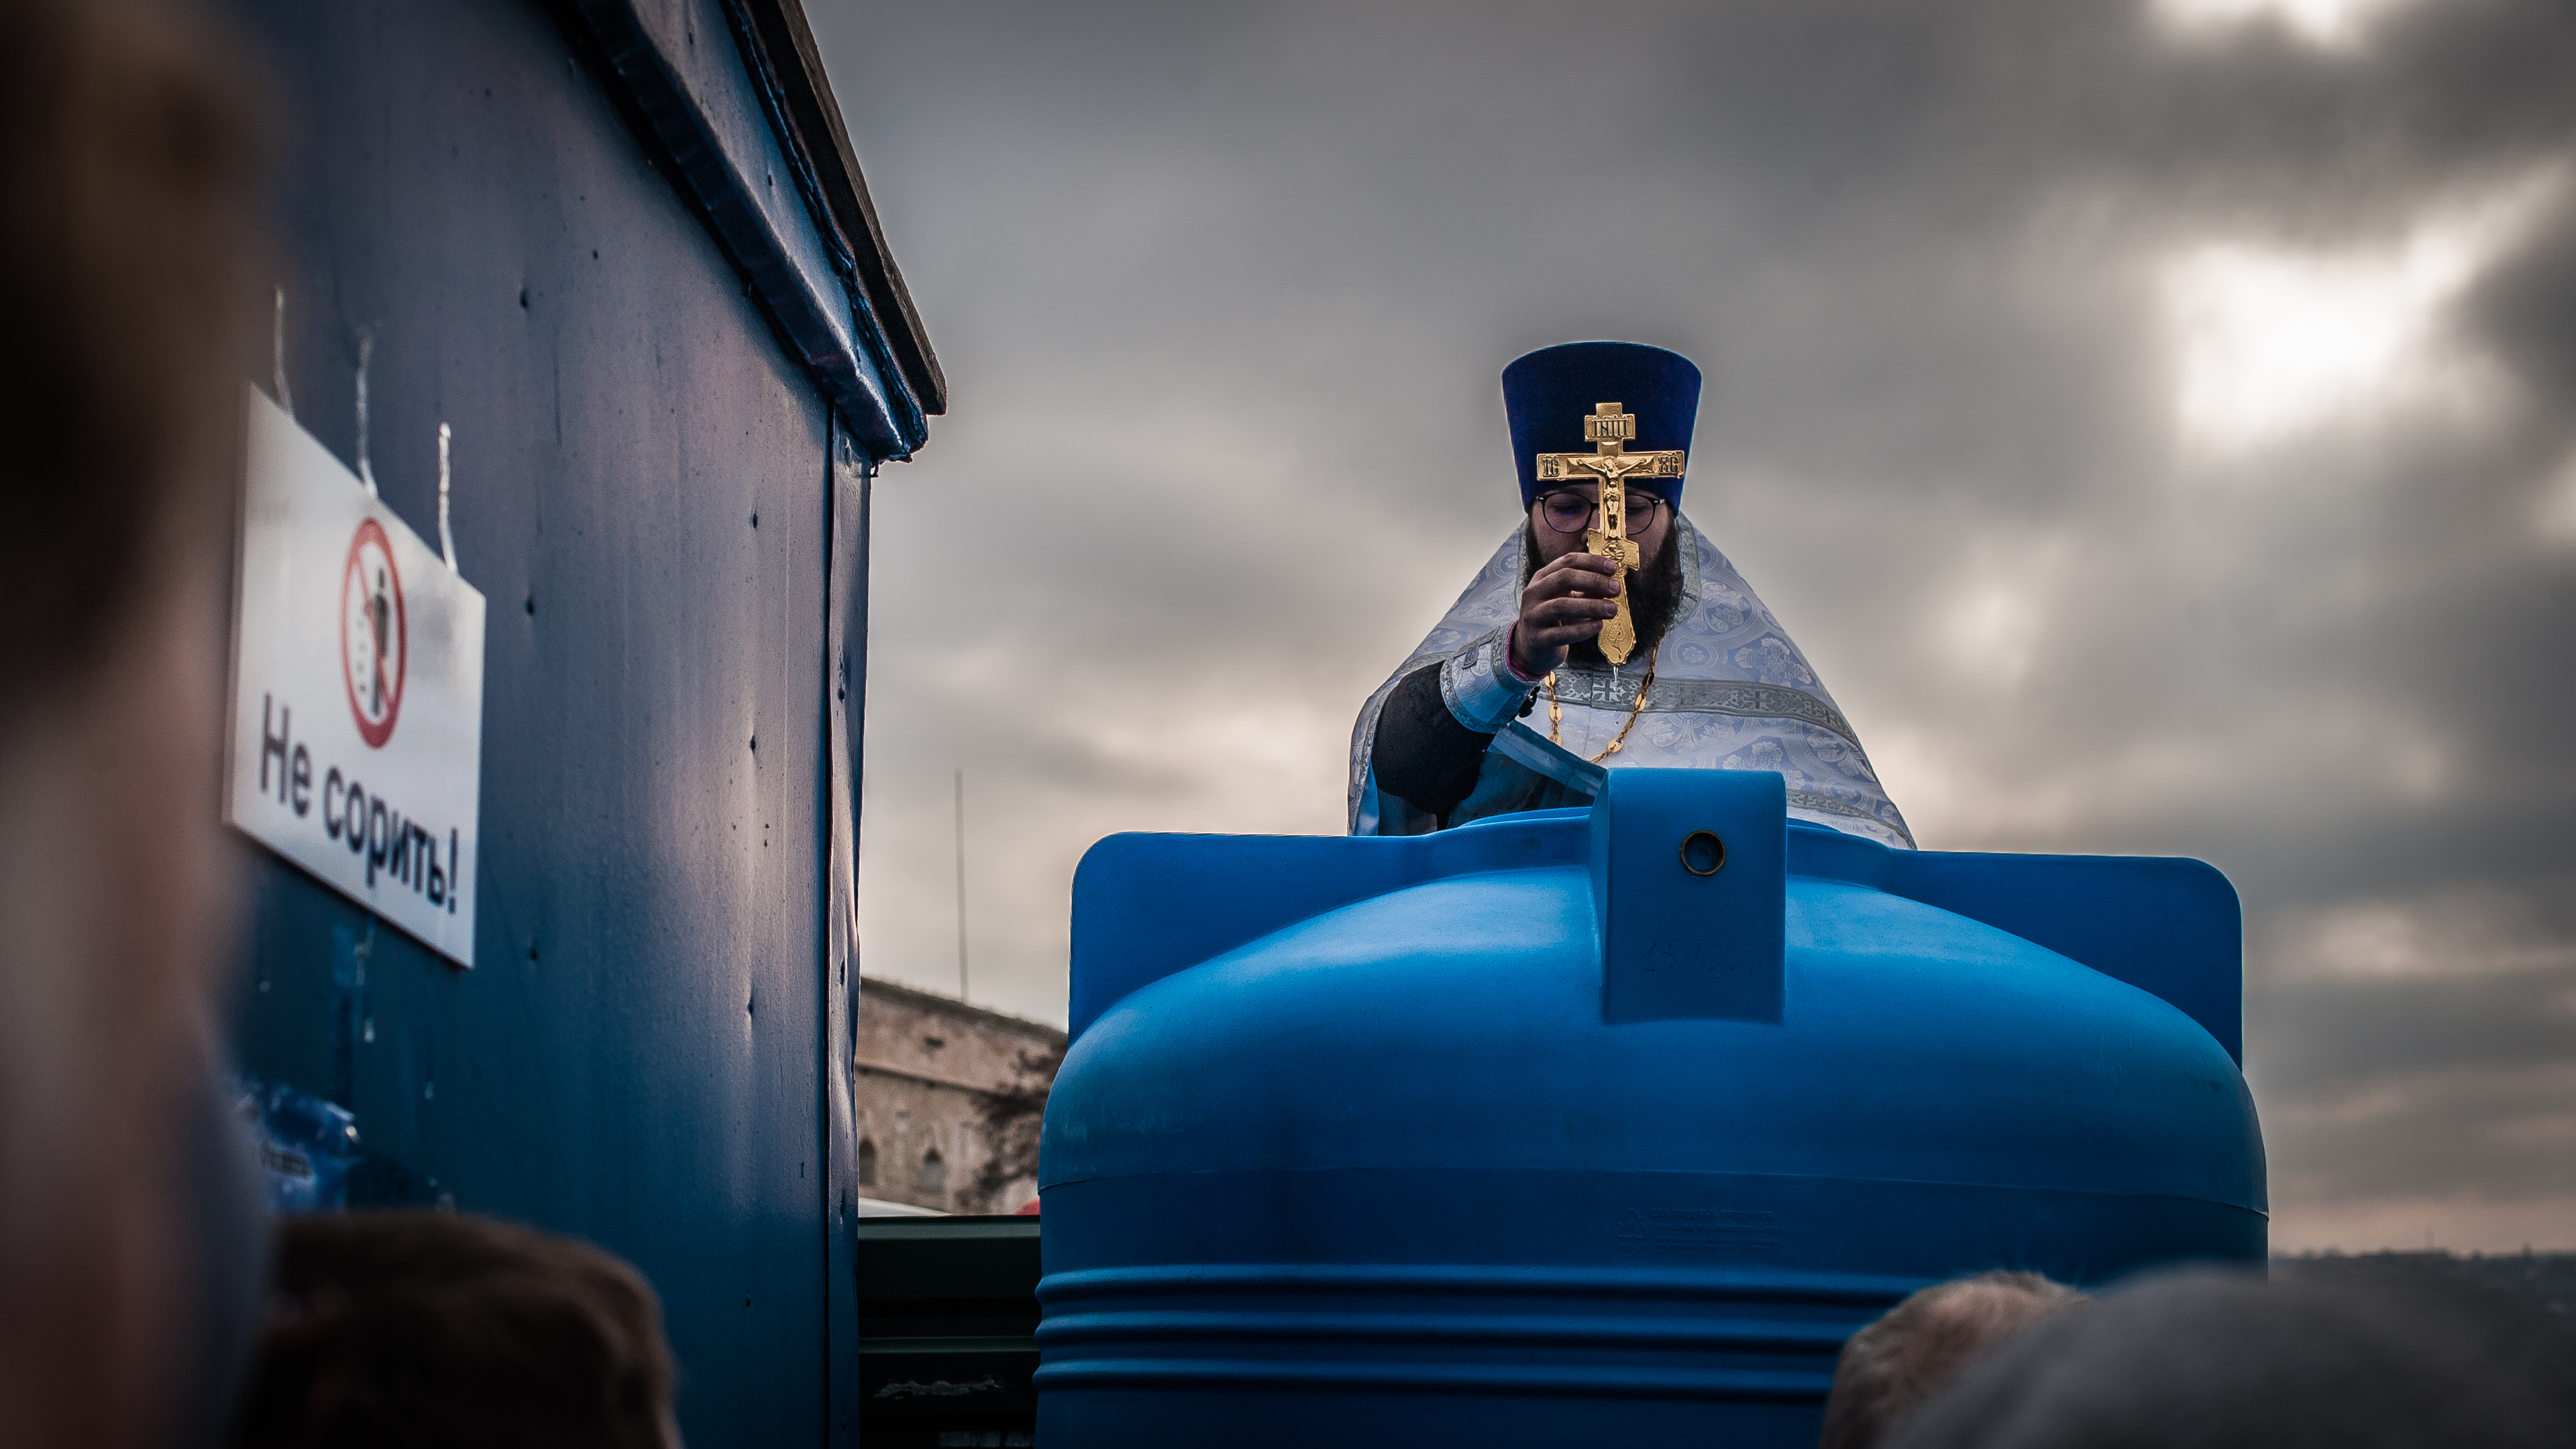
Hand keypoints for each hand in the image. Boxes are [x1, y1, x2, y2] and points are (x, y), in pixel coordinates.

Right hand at [1511, 552, 1621, 678]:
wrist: (1533, 649)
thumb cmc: (1555, 619)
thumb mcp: (1568, 599)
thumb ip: (1586, 589)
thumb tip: (1611, 583)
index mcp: (1542, 577)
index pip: (1567, 561)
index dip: (1592, 562)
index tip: (1613, 568)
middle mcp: (1534, 593)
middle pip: (1564, 578)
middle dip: (1593, 581)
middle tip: (1615, 589)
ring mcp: (1533, 615)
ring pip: (1561, 605)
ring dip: (1591, 606)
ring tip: (1612, 609)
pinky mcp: (1537, 639)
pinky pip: (1561, 633)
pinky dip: (1582, 629)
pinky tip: (1598, 625)